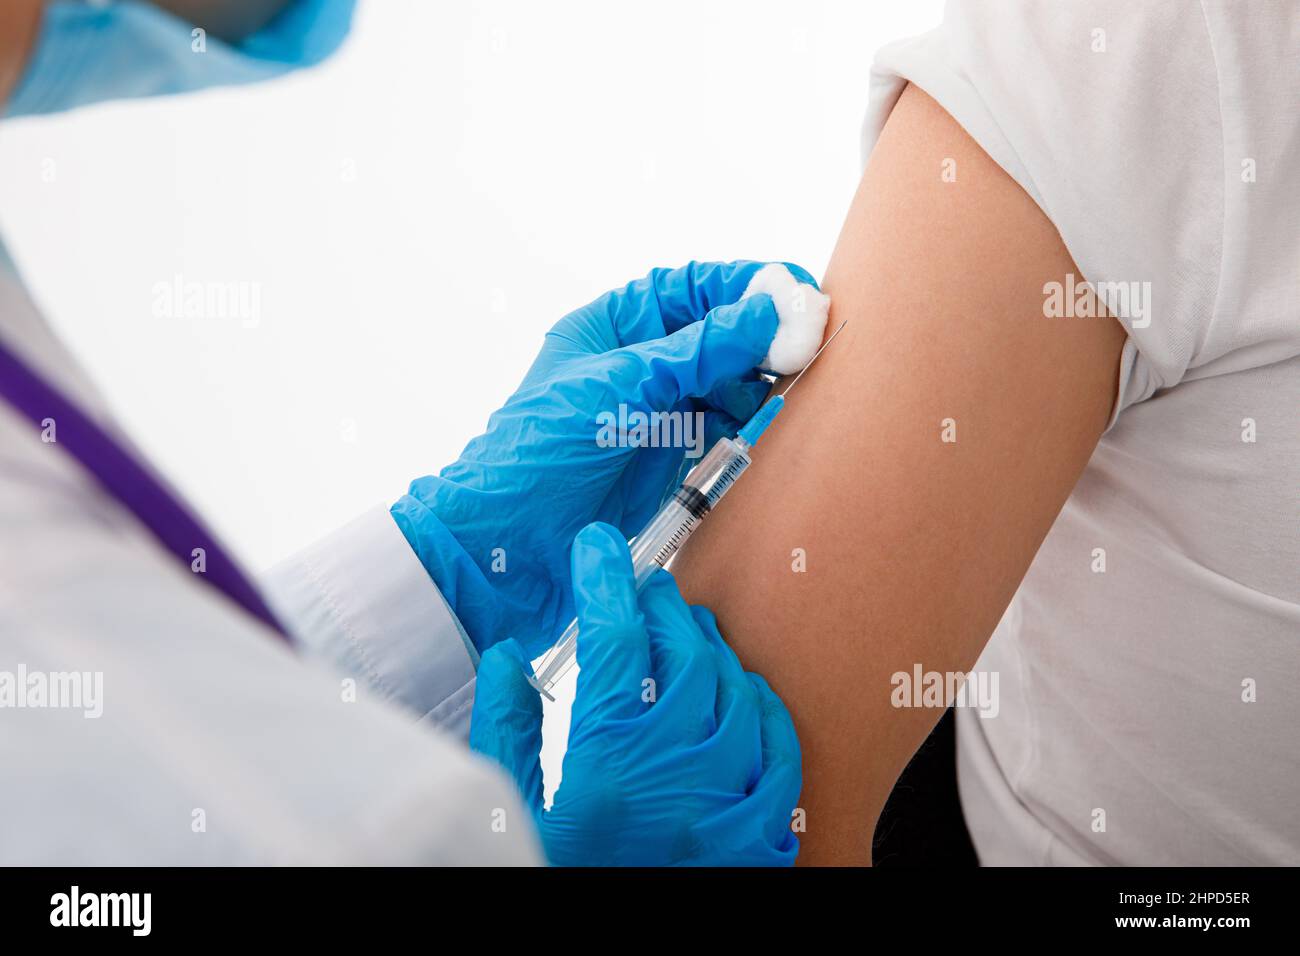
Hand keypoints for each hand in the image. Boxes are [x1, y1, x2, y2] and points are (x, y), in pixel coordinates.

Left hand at [393, 260, 818, 654]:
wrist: (511, 546)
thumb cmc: (540, 453)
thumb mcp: (621, 388)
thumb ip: (697, 351)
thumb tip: (766, 311)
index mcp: (613, 326)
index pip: (692, 289)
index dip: (744, 286)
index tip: (795, 289)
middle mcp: (639, 361)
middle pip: (719, 331)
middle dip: (764, 333)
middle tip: (809, 340)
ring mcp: (659, 410)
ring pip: (729, 380)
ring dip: (763, 378)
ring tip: (794, 378)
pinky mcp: (673, 457)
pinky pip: (726, 428)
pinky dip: (753, 421)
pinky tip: (773, 419)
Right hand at [469, 523, 801, 866]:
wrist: (627, 948)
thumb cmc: (561, 874)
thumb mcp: (512, 817)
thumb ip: (504, 733)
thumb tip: (504, 656)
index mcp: (609, 764)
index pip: (617, 640)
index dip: (606, 579)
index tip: (596, 548)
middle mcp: (680, 774)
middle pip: (684, 651)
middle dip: (658, 603)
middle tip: (637, 583)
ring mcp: (731, 801)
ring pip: (735, 687)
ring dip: (707, 644)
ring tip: (681, 625)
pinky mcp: (761, 832)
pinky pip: (778, 745)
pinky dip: (760, 704)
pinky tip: (739, 690)